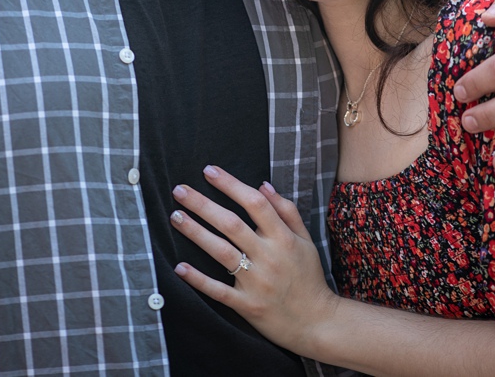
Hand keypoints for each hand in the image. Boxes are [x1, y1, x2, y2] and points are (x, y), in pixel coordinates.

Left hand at [169, 165, 336, 356]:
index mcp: (283, 239)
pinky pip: (218, 291)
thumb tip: (263, 185)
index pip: (255, 204)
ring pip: (222, 253)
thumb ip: (286, 212)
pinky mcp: (248, 305)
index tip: (209, 171)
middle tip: (179, 190)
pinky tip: (179, 267)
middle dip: (203, 205)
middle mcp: (269, 258)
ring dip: (196, 233)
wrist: (319, 324)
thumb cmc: (309, 277)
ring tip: (175, 216)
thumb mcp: (305, 241)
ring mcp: (257, 282)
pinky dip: (198, 280)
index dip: (231, 185)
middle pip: (232, 225)